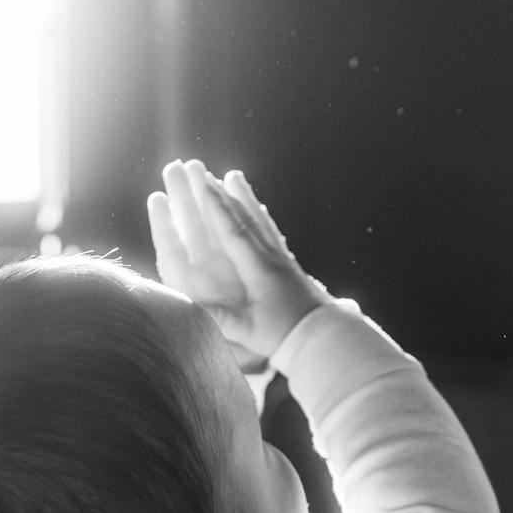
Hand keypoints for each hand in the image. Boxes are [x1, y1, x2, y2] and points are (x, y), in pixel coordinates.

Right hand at [146, 159, 328, 362]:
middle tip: (205, 174)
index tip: (203, 184)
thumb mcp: (249, 330)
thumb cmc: (283, 335)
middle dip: (223, 195)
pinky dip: (261, 215)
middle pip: (244, 218)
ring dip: (244, 197)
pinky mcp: (289, 264)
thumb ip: (220, 318)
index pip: (233, 231)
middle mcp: (270, 257)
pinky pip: (272, 231)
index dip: (216, 207)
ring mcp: (281, 258)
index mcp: (258, 269)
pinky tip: (258, 208)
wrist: (322, 337)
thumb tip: (190, 306)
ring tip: (233, 178)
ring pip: (260, 219)